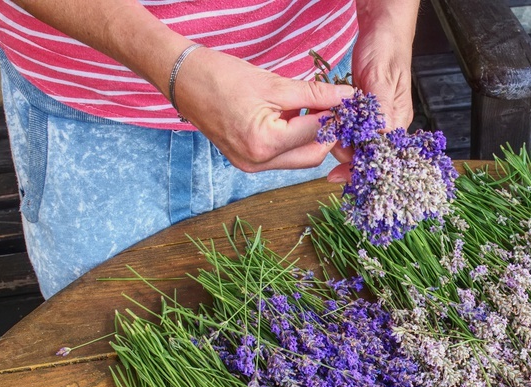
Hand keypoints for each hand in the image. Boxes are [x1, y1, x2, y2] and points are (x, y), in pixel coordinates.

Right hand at [173, 47, 354, 171]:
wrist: (181, 78)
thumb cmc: (222, 76)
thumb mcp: (274, 84)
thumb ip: (314, 94)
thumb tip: (347, 97)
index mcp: (264, 143)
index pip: (316, 134)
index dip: (336, 117)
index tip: (349, 102)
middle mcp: (258, 163)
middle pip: (311, 156)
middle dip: (327, 134)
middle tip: (336, 109)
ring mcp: (251, 166)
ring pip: (298, 159)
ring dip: (310, 138)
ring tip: (313, 110)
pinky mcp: (246, 163)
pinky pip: (281, 157)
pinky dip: (293, 140)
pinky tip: (293, 118)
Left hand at [327, 0, 418, 182]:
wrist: (383, 26)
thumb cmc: (387, 49)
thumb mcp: (382, 79)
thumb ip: (380, 110)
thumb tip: (378, 138)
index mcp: (398, 120)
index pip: (381, 155)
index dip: (361, 168)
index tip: (340, 176)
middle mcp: (388, 122)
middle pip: (367, 153)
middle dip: (346, 154)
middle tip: (327, 144)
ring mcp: (376, 116)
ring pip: (356, 141)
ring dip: (339, 141)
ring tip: (325, 133)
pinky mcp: (364, 108)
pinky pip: (351, 127)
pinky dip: (339, 129)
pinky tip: (328, 127)